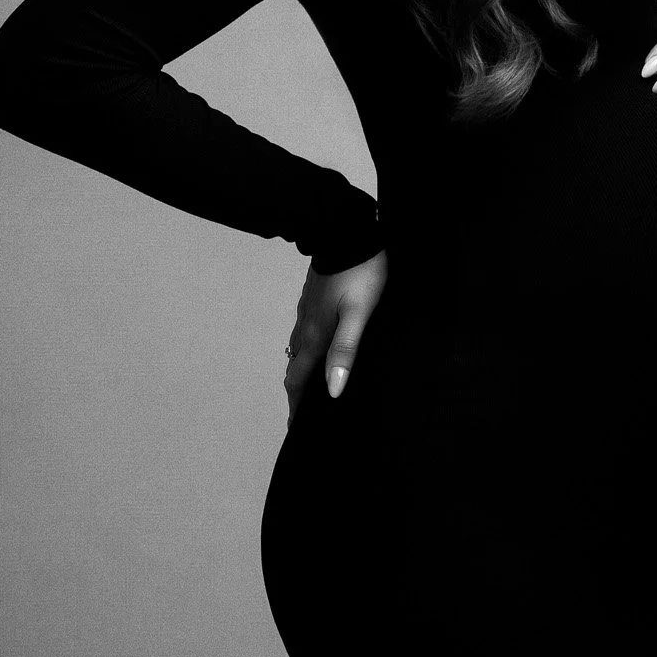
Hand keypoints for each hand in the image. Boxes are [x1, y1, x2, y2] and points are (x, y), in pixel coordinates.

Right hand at [284, 249, 388, 425]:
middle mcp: (306, 323)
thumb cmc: (360, 272)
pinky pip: (306, 327)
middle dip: (298, 391)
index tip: (296, 427)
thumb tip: (332, 390)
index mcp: (315, 334)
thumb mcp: (359, 315)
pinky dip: (310, 345)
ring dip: (303, 367)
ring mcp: (308, 308)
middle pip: (295, 365)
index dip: (297, 405)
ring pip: (300, 345)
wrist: (347, 229)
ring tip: (313, 383)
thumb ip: (345, 351)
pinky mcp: (315, 295)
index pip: (298, 378)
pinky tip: (322, 343)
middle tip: (304, 412)